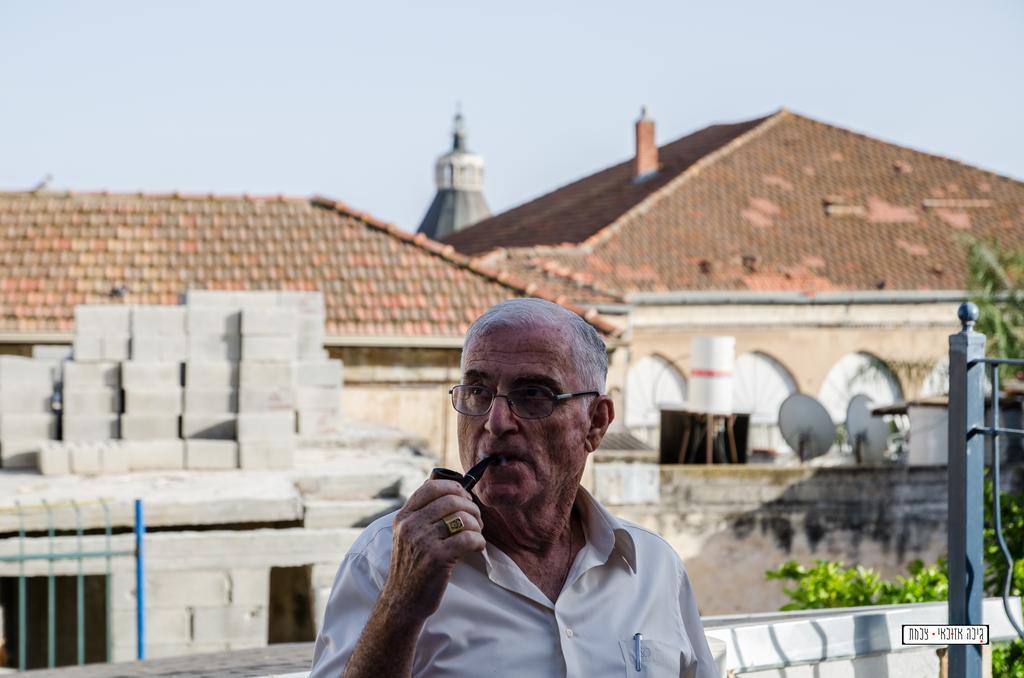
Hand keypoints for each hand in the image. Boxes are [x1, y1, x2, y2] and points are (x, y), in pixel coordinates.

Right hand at [380, 478, 485, 620]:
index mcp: (404, 517)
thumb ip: (422, 513)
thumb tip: (450, 488)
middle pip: (451, 500)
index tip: (464, 498)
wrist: (403, 601)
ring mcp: (422, 542)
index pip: (431, 486)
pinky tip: (477, 547)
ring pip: (462, 518)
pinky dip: (479, 541)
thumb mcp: (407, 535)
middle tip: (476, 520)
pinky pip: (468, 538)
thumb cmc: (411, 566)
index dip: (454, 487)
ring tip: (477, 534)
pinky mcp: (436, 558)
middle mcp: (410, 526)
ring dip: (477, 525)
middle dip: (471, 508)